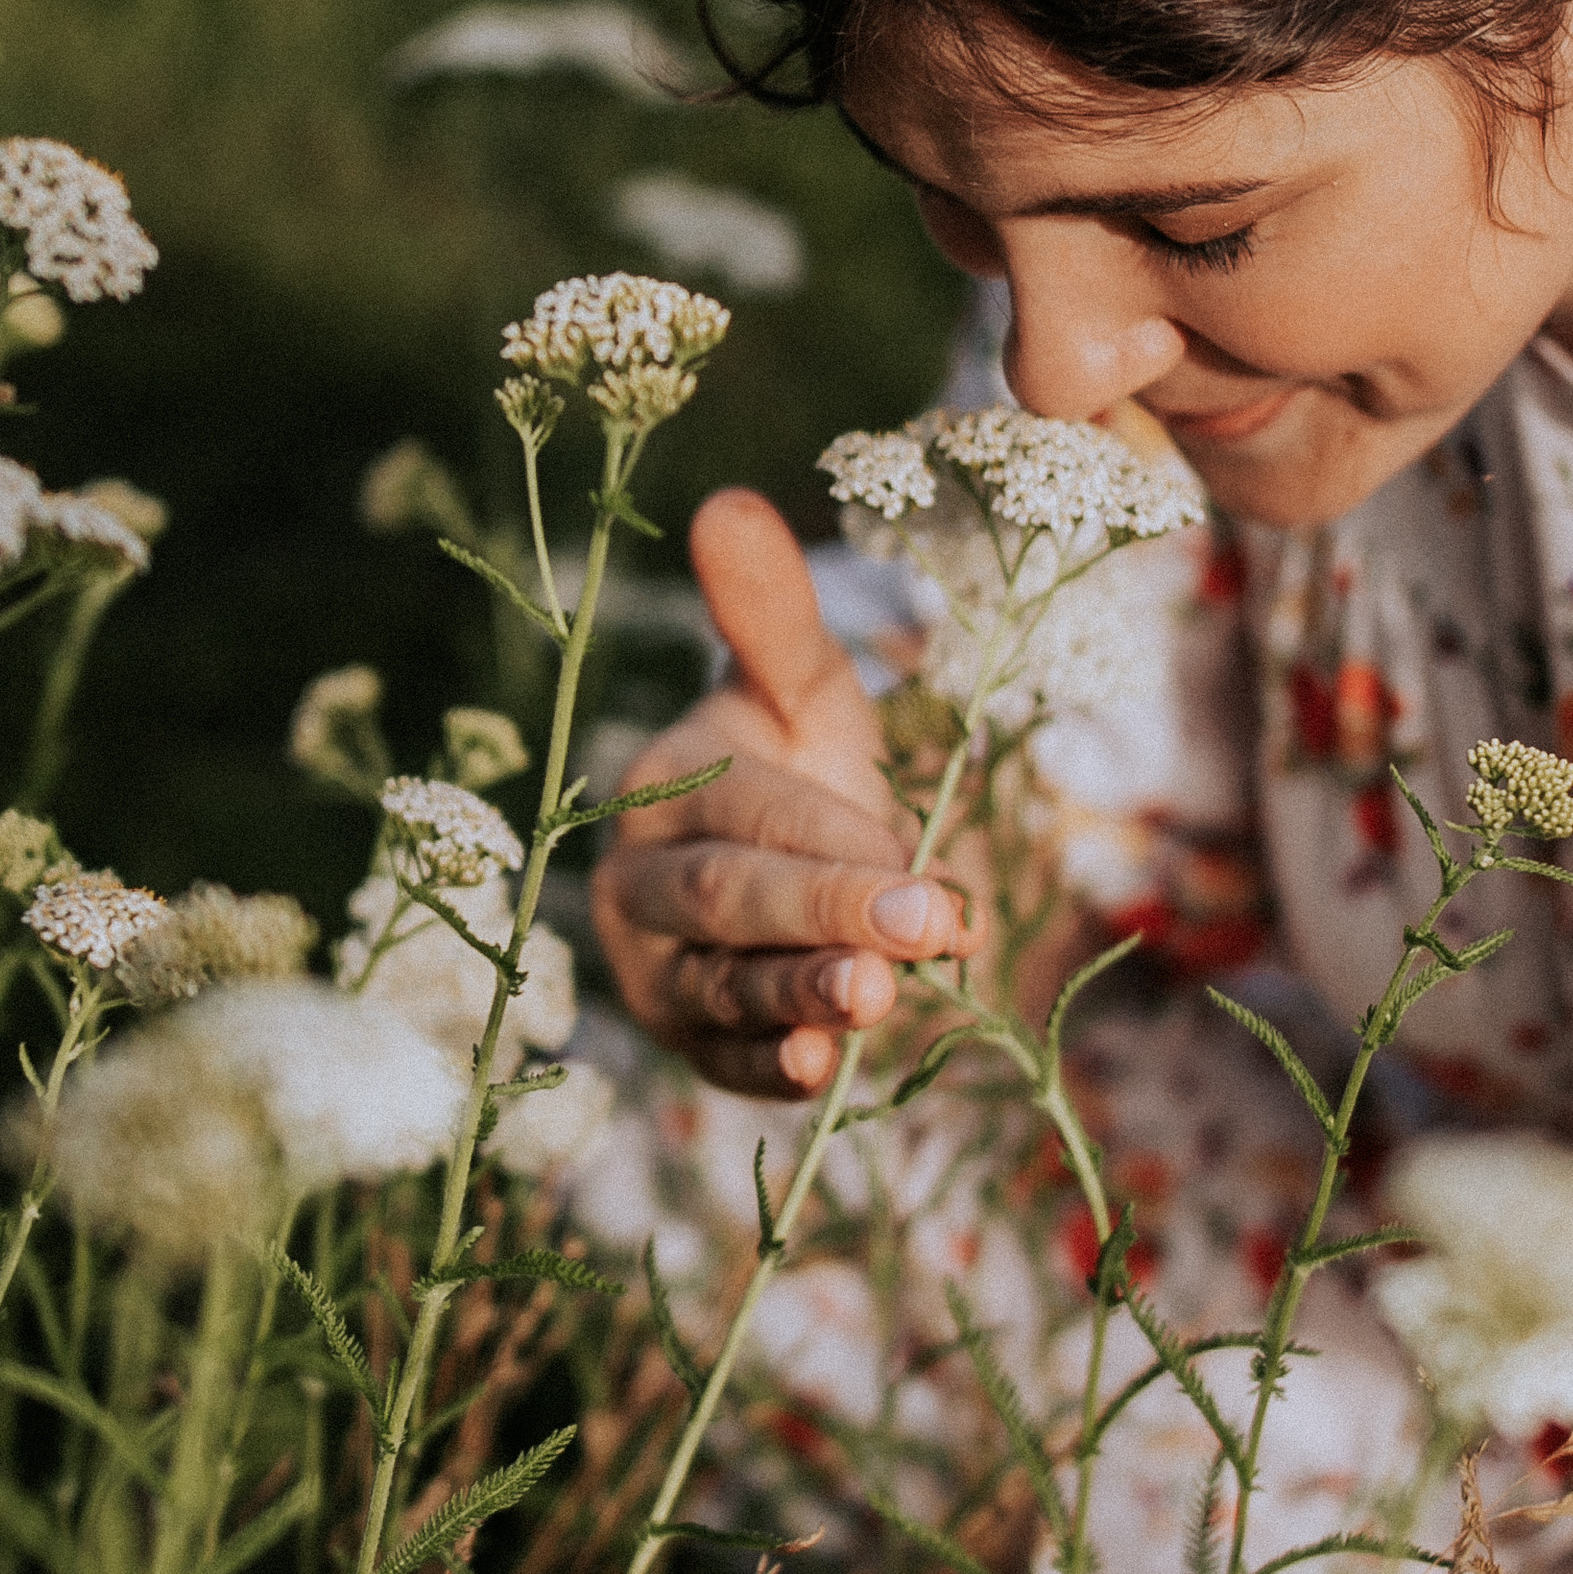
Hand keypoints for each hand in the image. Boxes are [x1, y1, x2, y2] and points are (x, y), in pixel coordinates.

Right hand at [591, 488, 975, 1097]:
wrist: (781, 859)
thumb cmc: (795, 762)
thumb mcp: (799, 690)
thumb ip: (772, 616)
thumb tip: (729, 505)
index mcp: (670, 783)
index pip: (750, 816)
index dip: (834, 842)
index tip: (924, 867)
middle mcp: (644, 878)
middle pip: (730, 901)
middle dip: (829, 916)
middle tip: (928, 931)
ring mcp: (658, 968)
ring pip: (724, 986)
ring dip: (803, 997)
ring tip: (877, 1002)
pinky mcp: (687, 1039)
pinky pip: (722, 1060)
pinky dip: (768, 1067)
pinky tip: (822, 1068)